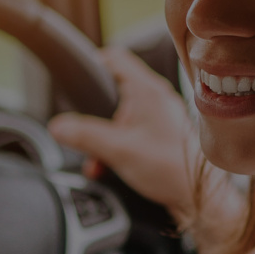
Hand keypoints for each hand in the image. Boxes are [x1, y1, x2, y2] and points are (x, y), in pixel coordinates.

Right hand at [48, 47, 198, 217]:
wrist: (197, 196)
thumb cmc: (169, 169)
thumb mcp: (117, 150)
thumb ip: (84, 136)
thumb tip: (57, 126)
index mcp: (146, 90)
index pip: (114, 58)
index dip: (90, 64)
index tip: (74, 80)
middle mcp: (155, 97)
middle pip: (114, 89)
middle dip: (94, 113)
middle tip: (83, 131)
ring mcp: (160, 115)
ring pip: (120, 114)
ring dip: (104, 135)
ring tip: (98, 157)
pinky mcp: (161, 133)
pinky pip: (131, 130)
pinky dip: (116, 144)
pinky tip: (109, 165)